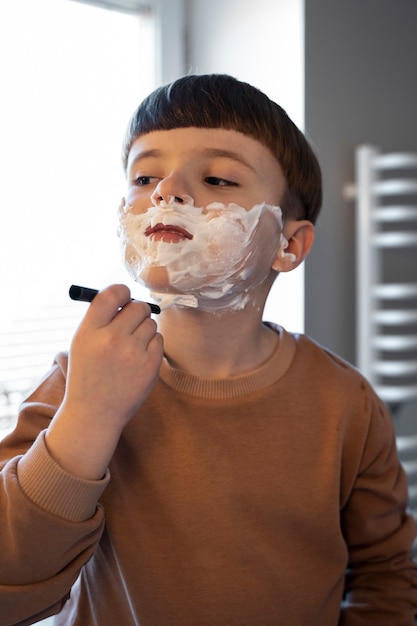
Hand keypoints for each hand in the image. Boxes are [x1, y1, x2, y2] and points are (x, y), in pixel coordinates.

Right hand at [46, 284, 163, 478]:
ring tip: (132, 346)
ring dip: (145, 329)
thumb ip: (100, 318)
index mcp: (89, 332)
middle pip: (137, 306)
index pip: (111, 295)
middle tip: (132, 322)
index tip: (124, 297)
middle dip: (137, 311)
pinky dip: (152, 345)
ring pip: (151, 323)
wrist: (95, 413)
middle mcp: (110, 340)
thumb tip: (126, 296)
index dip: (122, 292)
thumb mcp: (82, 343)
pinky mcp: (150, 366)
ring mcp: (132, 353)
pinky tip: (139, 358)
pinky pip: (159, 340)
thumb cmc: (89, 374)